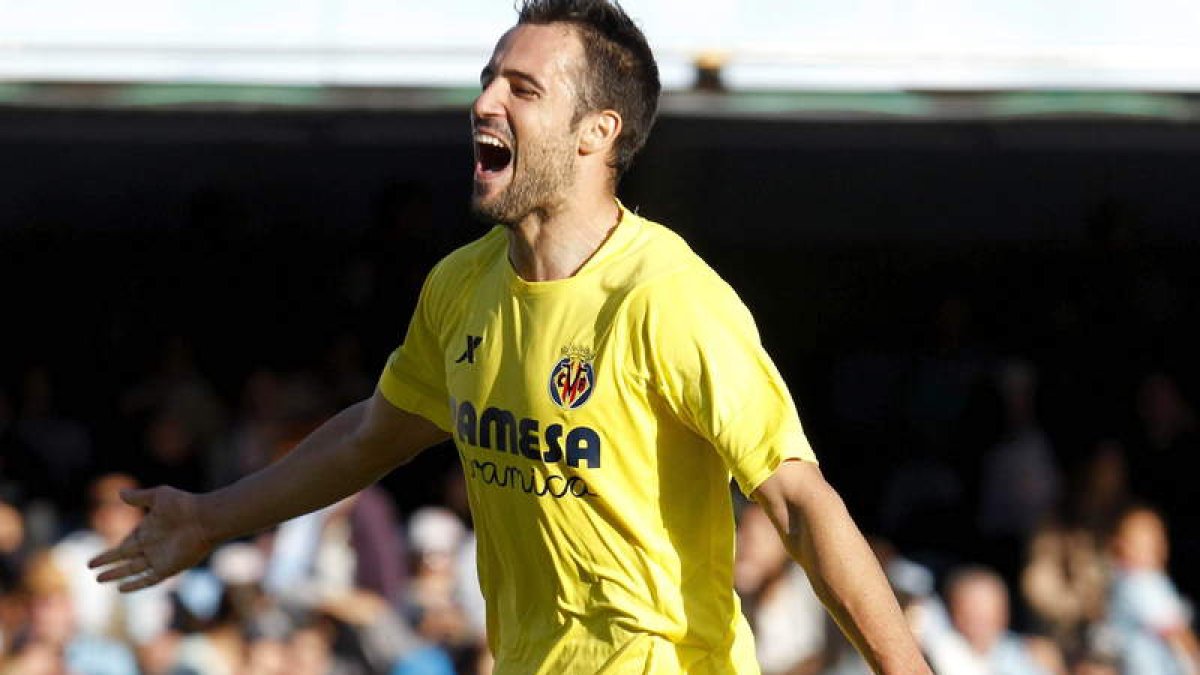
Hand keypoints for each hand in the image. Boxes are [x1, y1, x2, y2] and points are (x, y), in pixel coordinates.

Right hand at [88, 486, 213, 591]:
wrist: (205, 519)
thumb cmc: (184, 505)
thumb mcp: (159, 497)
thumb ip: (139, 497)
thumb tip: (120, 493)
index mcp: (148, 531)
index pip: (125, 544)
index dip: (110, 552)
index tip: (94, 560)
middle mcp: (151, 546)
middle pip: (125, 558)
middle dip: (108, 564)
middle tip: (90, 568)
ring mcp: (159, 558)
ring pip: (132, 569)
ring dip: (116, 574)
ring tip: (98, 579)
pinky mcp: (168, 568)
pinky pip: (148, 579)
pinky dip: (135, 584)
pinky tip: (121, 588)